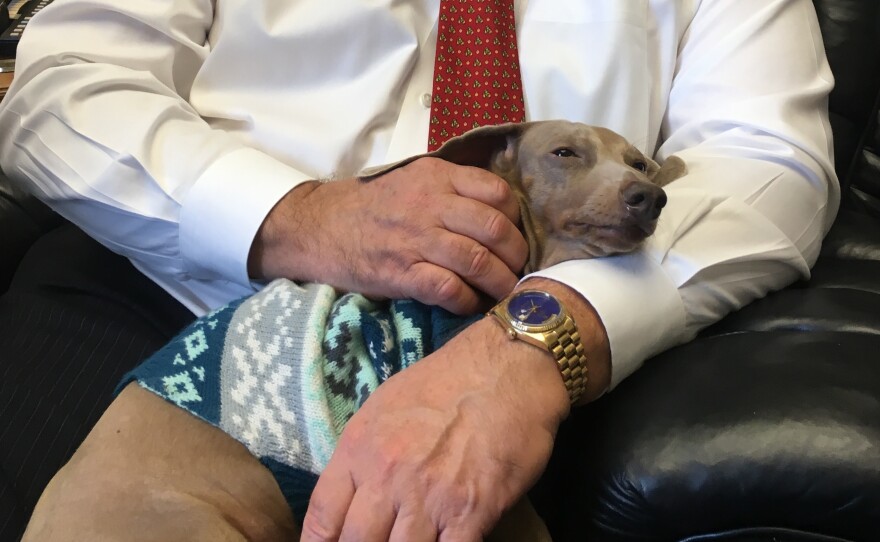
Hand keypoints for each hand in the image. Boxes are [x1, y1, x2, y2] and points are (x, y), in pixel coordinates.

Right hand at [248, 158, 527, 313]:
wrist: (320, 227)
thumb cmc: (375, 207)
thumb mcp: (415, 180)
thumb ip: (454, 189)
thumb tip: (503, 214)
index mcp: (437, 177)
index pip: (497, 192)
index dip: (516, 219)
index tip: (517, 237)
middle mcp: (430, 205)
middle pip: (494, 229)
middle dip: (517, 255)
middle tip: (520, 270)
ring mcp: (415, 240)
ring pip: (477, 261)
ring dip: (500, 282)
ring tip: (507, 293)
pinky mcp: (400, 273)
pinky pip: (449, 289)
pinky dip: (468, 301)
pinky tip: (471, 304)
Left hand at [300, 317, 570, 541]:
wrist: (508, 368)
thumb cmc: (446, 381)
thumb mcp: (384, 406)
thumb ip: (363, 453)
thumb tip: (353, 494)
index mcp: (359, 449)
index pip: (321, 519)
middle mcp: (387, 477)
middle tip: (380, 539)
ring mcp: (429, 498)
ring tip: (413, 540)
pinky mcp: (472, 512)